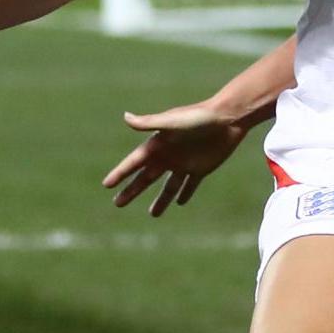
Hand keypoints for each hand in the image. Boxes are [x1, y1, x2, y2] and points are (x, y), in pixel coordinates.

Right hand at [103, 99, 249, 214]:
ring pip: (168, 187)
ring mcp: (184, 163)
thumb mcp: (172, 121)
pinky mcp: (200, 168)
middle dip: (131, 191)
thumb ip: (149, 122)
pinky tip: (180, 203)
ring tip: (153, 215)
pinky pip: (190, 185)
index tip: (106, 185)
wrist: (227, 118)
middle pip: (145, 178)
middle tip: (117, 204)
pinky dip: (185, 194)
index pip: (133, 163)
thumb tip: (125, 118)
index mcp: (157, 145)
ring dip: (160, 200)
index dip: (120, 173)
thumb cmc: (198, 117)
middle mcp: (168, 156)